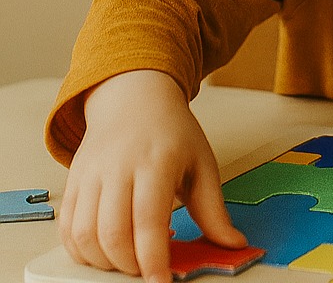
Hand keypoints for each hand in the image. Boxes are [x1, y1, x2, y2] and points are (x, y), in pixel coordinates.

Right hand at [59, 70, 246, 282]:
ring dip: (104, 262)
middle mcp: (118, 167)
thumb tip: (234, 243)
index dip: (153, 258)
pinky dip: (81, 252)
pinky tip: (104, 252)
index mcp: (156, 160)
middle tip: (147, 271)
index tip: (161, 282)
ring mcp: (91, 174)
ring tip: (128, 261)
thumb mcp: (202, 163)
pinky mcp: (73, 182)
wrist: (135, 100)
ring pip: (85, 235)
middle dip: (128, 265)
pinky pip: (67, 229)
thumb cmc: (172, 133)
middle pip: (112, 232)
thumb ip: (214, 209)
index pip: (149, 219)